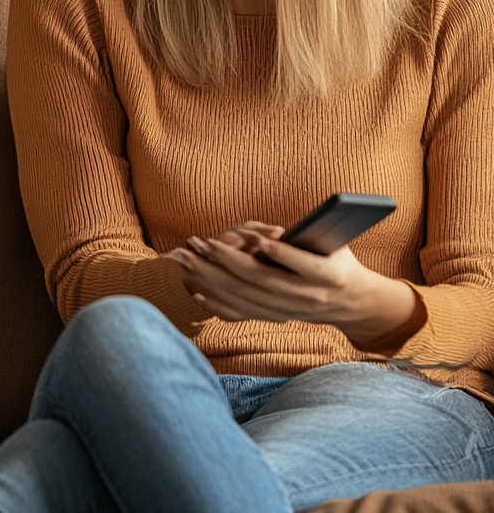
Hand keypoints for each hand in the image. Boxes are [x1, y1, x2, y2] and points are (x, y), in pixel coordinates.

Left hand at [165, 221, 418, 350]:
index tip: (259, 240)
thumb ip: (313, 232)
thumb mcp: (336, 243)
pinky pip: (241, 313)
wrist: (349, 302)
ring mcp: (289, 312)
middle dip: (229, 261)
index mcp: (330, 276)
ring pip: (246, 298)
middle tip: (204, 243)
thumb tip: (283, 222)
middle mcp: (309, 299)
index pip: (306, 266)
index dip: (283, 254)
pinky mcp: (274, 318)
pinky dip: (217, 302)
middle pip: (264, 282)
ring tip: (190, 259)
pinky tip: (197, 288)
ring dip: (214, 278)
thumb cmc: (337, 260)